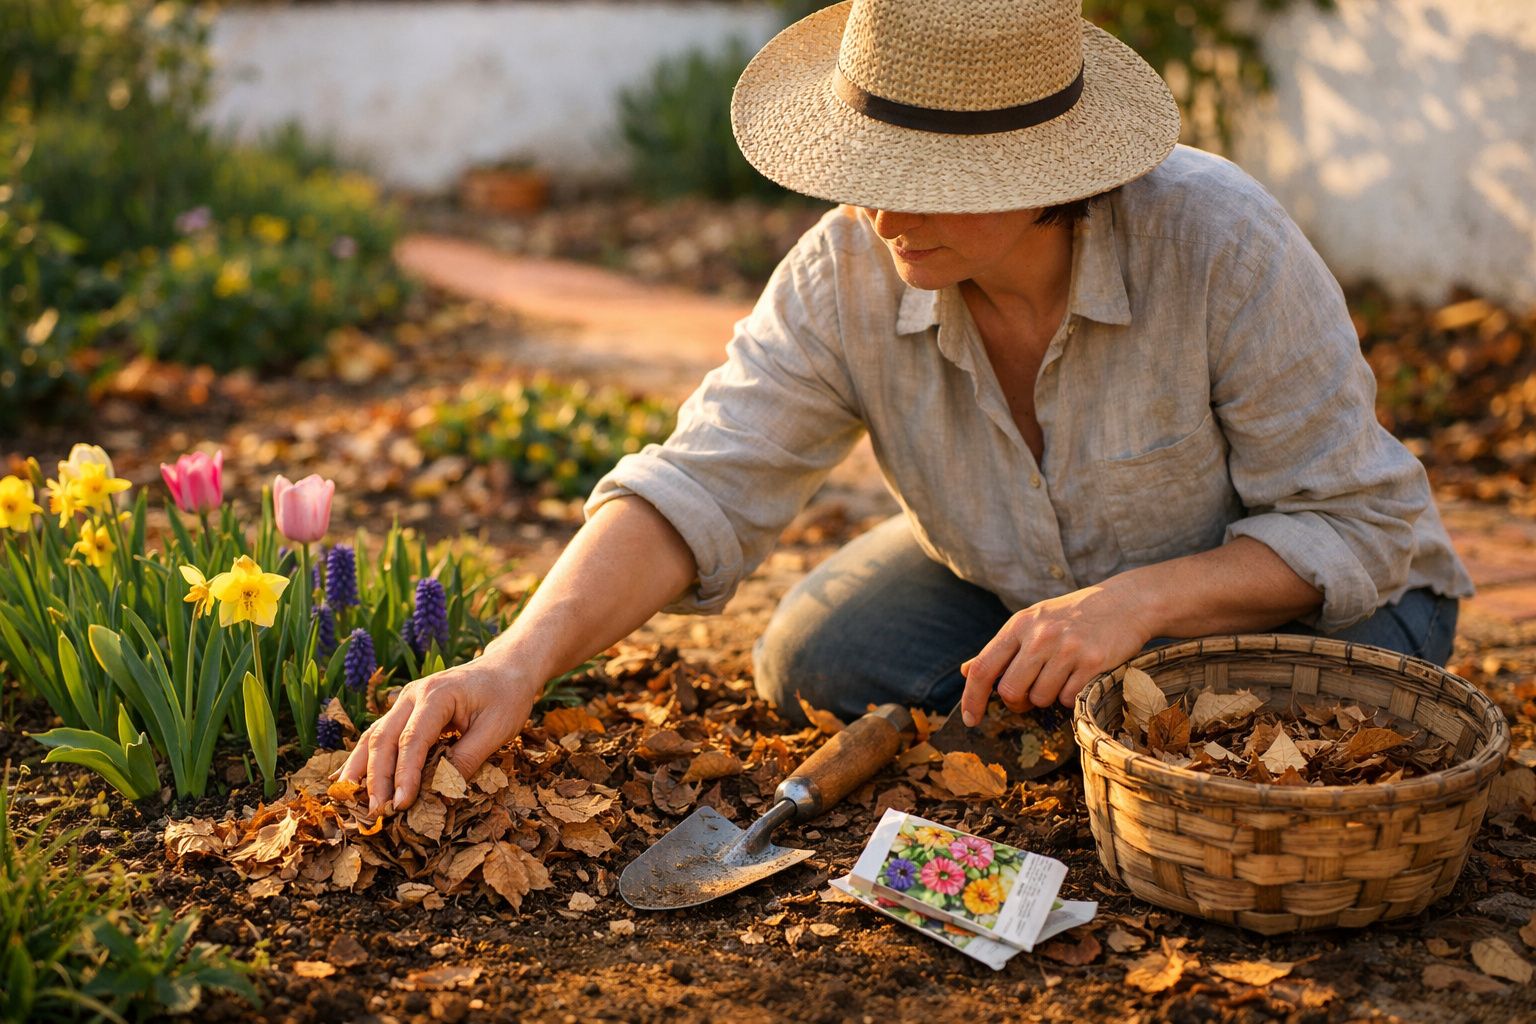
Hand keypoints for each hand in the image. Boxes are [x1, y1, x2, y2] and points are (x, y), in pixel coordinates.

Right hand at [337, 655, 538, 814]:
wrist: (507, 668)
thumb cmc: (506, 697)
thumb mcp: (495, 729)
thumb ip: (465, 759)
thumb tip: (440, 794)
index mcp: (437, 695)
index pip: (412, 740)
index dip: (404, 774)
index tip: (401, 804)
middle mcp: (412, 695)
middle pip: (384, 738)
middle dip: (377, 778)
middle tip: (376, 812)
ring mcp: (405, 701)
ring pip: (374, 736)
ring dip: (361, 770)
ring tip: (351, 801)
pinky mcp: (405, 711)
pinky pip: (379, 736)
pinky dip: (365, 759)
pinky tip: (350, 781)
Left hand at [958, 581, 1155, 724]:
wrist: (1125, 602)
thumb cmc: (1074, 615)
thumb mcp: (1033, 621)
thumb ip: (1001, 648)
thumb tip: (965, 671)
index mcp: (1019, 624)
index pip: (983, 667)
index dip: (972, 698)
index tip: (970, 718)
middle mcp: (1040, 636)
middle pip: (1010, 691)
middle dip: (1017, 702)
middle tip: (1029, 695)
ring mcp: (1067, 649)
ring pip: (1040, 698)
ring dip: (1047, 697)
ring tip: (1061, 676)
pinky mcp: (1092, 663)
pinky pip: (1069, 700)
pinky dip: (1071, 697)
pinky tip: (1080, 677)